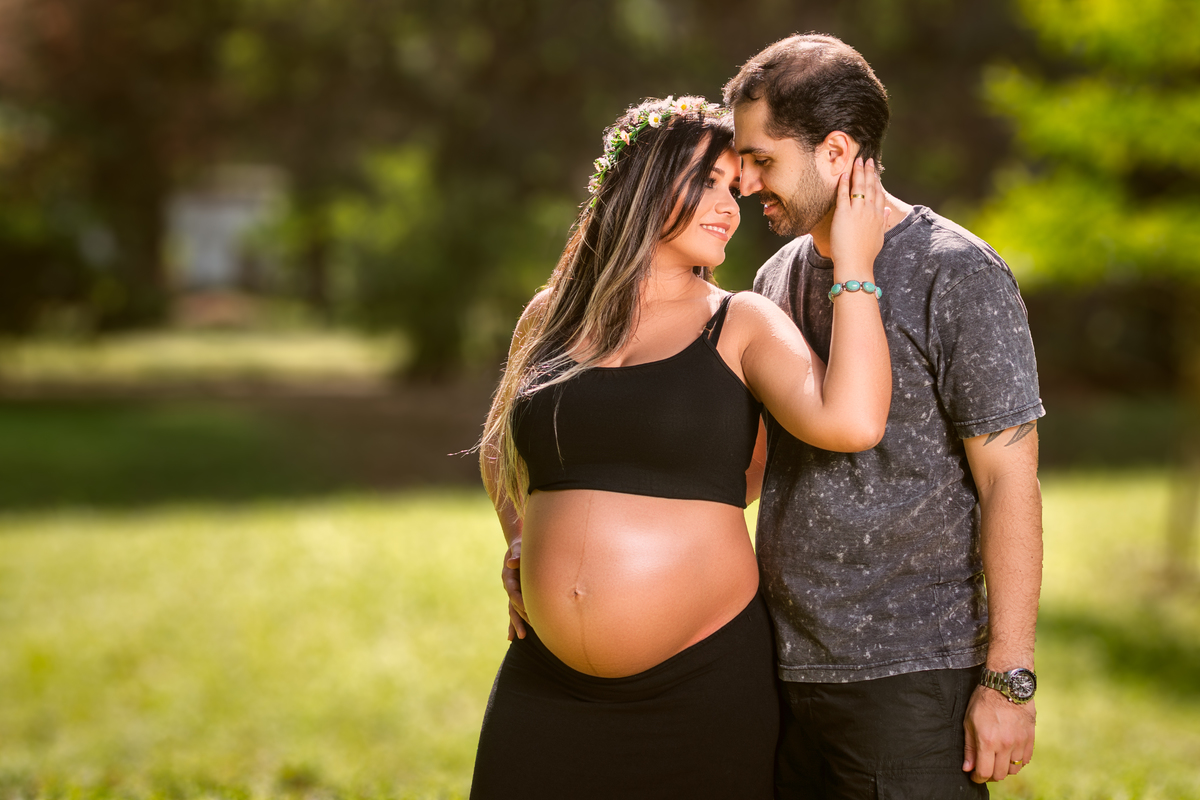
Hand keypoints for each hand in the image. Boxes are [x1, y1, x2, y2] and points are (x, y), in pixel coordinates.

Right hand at [502, 538, 527, 640]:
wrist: (517, 547)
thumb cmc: (520, 547)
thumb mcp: (518, 548)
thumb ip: (516, 555)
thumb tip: (511, 563)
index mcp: (508, 578)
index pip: (513, 593)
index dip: (519, 602)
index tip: (527, 611)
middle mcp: (509, 587)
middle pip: (513, 606)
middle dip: (519, 619)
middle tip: (524, 633)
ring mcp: (513, 592)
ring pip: (513, 610)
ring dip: (516, 623)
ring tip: (520, 637)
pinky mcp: (518, 594)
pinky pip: (515, 610)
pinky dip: (514, 622)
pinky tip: (512, 637)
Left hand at [828, 157, 888, 278]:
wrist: (855, 264)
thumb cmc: (865, 255)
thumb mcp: (879, 238)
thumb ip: (884, 222)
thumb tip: (889, 211)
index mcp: (879, 217)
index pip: (879, 194)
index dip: (877, 181)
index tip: (875, 172)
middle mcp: (870, 212)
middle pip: (870, 187)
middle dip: (869, 172)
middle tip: (867, 160)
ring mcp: (857, 212)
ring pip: (859, 187)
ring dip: (858, 172)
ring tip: (857, 161)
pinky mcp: (843, 214)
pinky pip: (843, 194)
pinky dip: (843, 183)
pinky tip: (843, 174)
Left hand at [963, 684, 1035, 782]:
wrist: (1007, 685)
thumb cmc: (984, 701)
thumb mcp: (969, 721)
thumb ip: (969, 747)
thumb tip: (967, 768)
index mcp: (987, 741)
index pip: (984, 772)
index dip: (978, 778)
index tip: (974, 775)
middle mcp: (1005, 745)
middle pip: (1000, 774)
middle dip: (990, 775)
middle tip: (985, 768)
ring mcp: (1020, 742)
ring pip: (1014, 769)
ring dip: (1004, 768)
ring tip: (997, 759)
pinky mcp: (1030, 738)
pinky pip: (1026, 760)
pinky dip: (1018, 761)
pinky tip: (1009, 753)